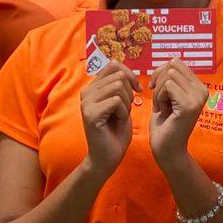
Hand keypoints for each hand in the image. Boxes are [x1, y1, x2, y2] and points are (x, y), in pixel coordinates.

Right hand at [80, 60, 137, 176]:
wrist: (108, 157)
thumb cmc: (116, 131)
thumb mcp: (121, 103)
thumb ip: (120, 86)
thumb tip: (126, 70)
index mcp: (92, 88)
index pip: (113, 65)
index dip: (130, 75)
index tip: (137, 90)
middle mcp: (86, 92)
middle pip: (118, 75)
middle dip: (129, 92)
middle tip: (125, 110)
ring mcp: (86, 102)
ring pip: (118, 86)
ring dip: (127, 103)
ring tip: (120, 116)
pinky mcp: (90, 113)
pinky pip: (116, 100)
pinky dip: (124, 111)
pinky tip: (118, 121)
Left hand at [148, 58, 207, 166]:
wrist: (167, 149)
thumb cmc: (164, 124)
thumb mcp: (168, 96)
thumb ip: (171, 78)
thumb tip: (173, 58)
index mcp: (199, 87)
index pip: (176, 62)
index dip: (161, 73)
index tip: (157, 90)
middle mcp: (203, 90)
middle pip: (172, 66)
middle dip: (159, 82)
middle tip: (160, 101)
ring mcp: (198, 97)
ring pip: (168, 75)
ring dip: (159, 91)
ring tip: (163, 108)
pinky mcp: (189, 105)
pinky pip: (167, 86)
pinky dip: (159, 98)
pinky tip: (163, 111)